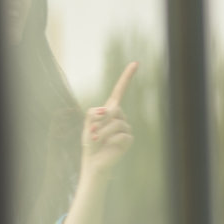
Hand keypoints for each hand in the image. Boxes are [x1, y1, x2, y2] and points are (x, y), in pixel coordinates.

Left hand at [80, 61, 136, 179]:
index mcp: (110, 109)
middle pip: (114, 109)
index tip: (136, 63)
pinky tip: (107, 146)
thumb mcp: (87, 123)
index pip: (120, 90)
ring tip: (97, 140)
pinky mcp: (129, 139)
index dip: (127, 77)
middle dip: (102, 119)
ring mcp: (126, 127)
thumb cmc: (90, 141)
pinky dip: (110, 140)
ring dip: (103, 132)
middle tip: (93, 131)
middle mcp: (121, 116)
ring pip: (116, 123)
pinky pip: (121, 134)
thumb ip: (94, 112)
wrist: (94, 160)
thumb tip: (108, 110)